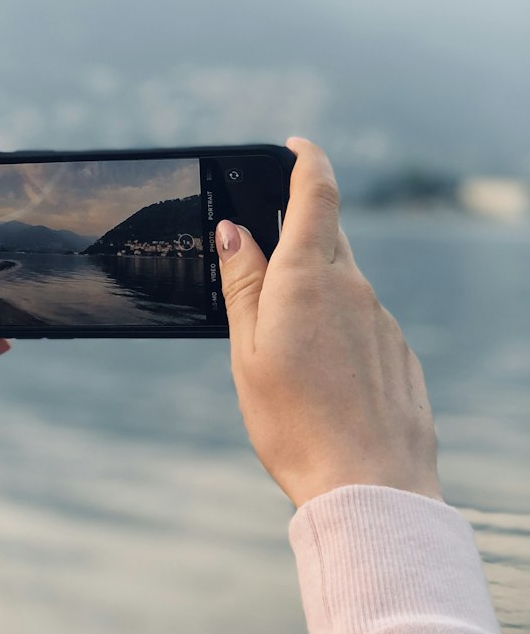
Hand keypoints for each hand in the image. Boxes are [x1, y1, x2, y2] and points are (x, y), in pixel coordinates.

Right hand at [215, 136, 442, 508]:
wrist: (370, 488)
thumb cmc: (295, 424)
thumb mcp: (248, 351)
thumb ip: (242, 285)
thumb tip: (235, 231)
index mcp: (307, 278)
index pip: (317, 193)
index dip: (307, 159)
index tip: (296, 144)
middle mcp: (353, 288)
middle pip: (327, 237)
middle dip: (297, 232)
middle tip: (261, 255)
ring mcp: (382, 320)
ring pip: (344, 283)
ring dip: (313, 292)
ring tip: (284, 346)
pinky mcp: (398, 353)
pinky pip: (363, 322)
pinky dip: (337, 329)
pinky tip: (321, 377)